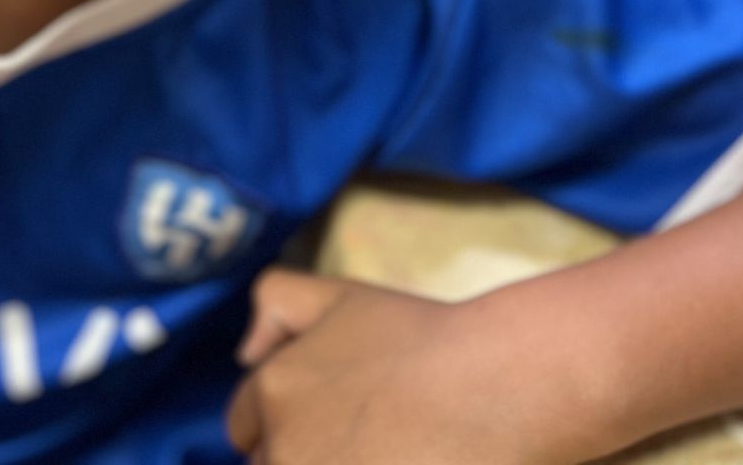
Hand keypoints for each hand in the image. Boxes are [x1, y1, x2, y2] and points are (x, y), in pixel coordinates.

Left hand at [227, 269, 587, 464]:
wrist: (499, 387)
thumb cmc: (423, 340)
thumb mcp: (340, 295)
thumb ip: (276, 299)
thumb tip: (243, 353)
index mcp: (273, 391)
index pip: (245, 427)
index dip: (287, 422)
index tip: (334, 421)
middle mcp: (285, 449)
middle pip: (273, 464)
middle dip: (308, 453)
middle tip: (365, 441)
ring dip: (332, 464)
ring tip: (388, 451)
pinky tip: (402, 458)